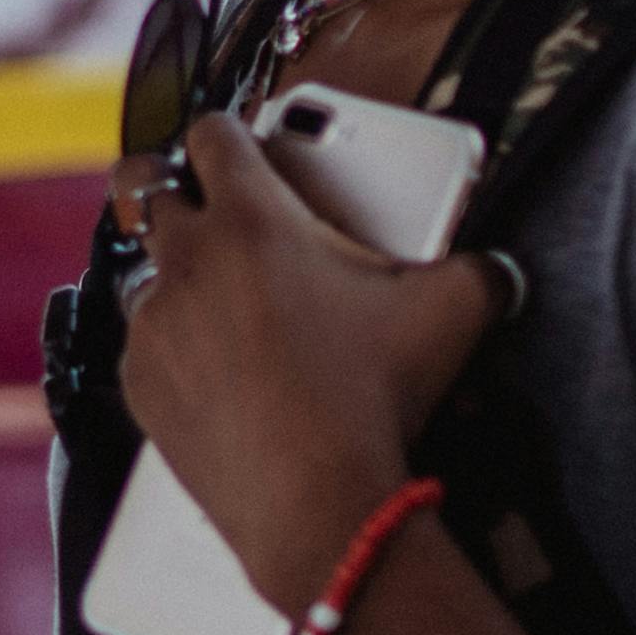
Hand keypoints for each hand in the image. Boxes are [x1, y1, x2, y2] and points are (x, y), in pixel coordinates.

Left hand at [114, 114, 503, 608]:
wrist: (318, 503)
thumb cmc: (374, 399)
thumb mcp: (452, 313)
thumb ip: (478, 270)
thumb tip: (496, 268)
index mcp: (254, 218)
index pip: (213, 131)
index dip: (229, 130)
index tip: (243, 147)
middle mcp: (190, 259)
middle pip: (142, 181)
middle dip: (164, 179)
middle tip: (199, 202)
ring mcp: (156, 321)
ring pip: (139, 268)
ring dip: (170, 270)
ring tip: (217, 296)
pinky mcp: (140, 381)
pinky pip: (142, 344)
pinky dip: (172, 346)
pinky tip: (217, 369)